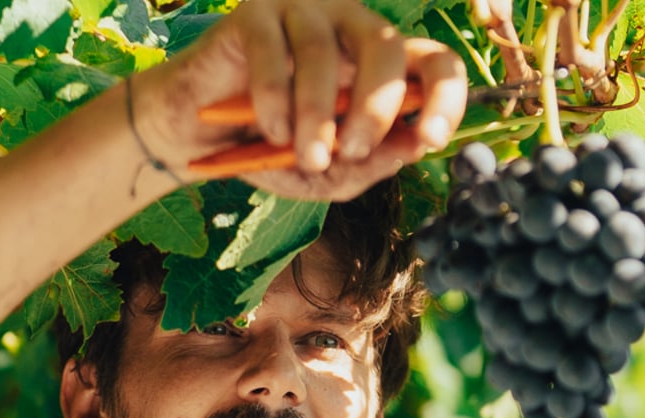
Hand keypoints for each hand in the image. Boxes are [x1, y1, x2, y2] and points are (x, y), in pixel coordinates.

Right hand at [130, 0, 466, 200]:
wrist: (198, 136)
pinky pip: (273, 53)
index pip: (436, 63)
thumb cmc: (271, 148)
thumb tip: (410, 148)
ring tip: (306, 156)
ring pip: (325, 53)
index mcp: (381, 64)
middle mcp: (350, 27)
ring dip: (319, 114)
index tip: (430, 139)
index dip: (446, 97)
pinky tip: (272, 133)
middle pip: (387, 46)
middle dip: (377, 106)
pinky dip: (275, 100)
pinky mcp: (254, 13)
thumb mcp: (326, 174)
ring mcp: (303, 12)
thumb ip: (367, 167)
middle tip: (354, 150)